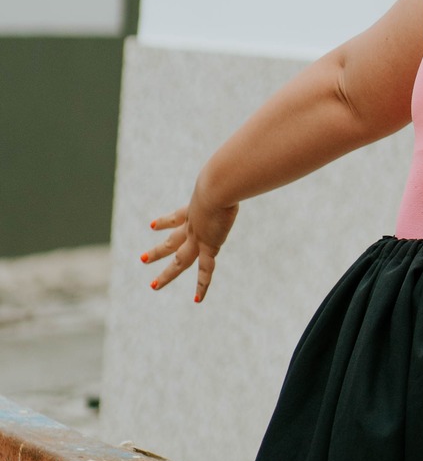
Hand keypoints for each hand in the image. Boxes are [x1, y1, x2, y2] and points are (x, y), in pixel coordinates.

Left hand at [141, 179, 238, 301]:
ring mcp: (198, 237)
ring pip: (178, 261)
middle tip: (142, 259)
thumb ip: (231, 172)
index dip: (164, 222)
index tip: (152, 225)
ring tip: (152, 286)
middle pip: (171, 242)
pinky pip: (204, 270)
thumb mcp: (224, 174)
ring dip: (166, 274)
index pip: (176, 216)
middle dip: (157, 251)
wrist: (217, 185)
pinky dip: (202, 285)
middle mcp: (192, 225)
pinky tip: (197, 300)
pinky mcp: (209, 246)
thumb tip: (242, 160)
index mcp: (195, 208)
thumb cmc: (224, 176)